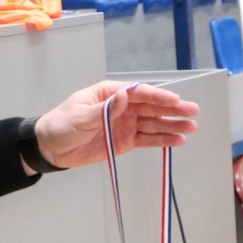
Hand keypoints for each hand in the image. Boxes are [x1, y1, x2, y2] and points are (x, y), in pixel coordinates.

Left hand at [31, 81, 198, 171]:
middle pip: (152, 107)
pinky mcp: (127, 141)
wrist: (50, 149)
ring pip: (154, 123)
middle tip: (193, 111)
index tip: (174, 100)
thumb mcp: (79, 116)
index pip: (139, 93)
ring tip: (191, 127)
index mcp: (111, 94)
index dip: (158, 96)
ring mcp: (127, 124)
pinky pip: (148, 140)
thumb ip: (104, 109)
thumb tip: (126, 96)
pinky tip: (178, 141)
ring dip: (172, 125)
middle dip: (173, 109)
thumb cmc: (61, 125)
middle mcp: (123, 107)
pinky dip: (163, 141)